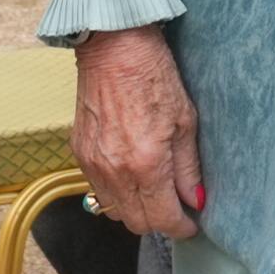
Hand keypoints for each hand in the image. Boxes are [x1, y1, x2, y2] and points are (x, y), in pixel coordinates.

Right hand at [73, 26, 203, 238]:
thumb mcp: (185, 120)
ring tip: (154, 189)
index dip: (181, 226)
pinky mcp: (79, 154)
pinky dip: (117, 191)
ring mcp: (93, 164)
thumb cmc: (154, 75)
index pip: (163, 219)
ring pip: (114, 211)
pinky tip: (131, 172)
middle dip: (159, 221)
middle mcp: (115, 172)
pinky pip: (98, 190)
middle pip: (136, 223)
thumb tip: (195, 199)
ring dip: (136, 209)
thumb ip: (188, 168)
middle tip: (175, 205)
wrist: (114, 46)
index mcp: (146, 165)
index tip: (191, 222)